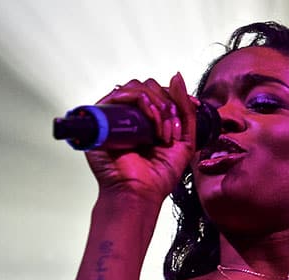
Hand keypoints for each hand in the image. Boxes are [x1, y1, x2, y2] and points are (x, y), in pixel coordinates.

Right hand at [84, 72, 196, 203]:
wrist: (139, 193)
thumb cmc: (157, 177)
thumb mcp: (185, 141)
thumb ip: (186, 110)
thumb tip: (177, 76)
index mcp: (148, 122)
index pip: (160, 93)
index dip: (175, 98)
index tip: (186, 114)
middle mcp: (131, 117)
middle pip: (149, 87)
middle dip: (167, 104)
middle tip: (170, 130)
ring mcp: (116, 117)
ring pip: (136, 87)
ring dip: (156, 105)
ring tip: (160, 131)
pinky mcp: (101, 118)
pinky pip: (120, 94)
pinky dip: (141, 101)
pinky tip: (150, 120)